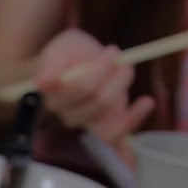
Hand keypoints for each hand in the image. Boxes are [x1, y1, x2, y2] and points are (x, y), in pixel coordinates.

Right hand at [34, 28, 154, 143]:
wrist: (72, 67)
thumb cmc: (68, 56)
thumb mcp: (62, 47)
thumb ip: (51, 63)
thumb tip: (41, 84)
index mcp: (55, 95)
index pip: (82, 87)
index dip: (102, 68)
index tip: (113, 50)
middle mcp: (68, 114)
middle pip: (100, 101)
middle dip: (118, 78)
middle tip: (122, 58)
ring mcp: (86, 124)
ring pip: (107, 120)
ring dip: (125, 96)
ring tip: (129, 73)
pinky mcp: (102, 129)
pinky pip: (114, 140)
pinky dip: (130, 131)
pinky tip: (146, 103)